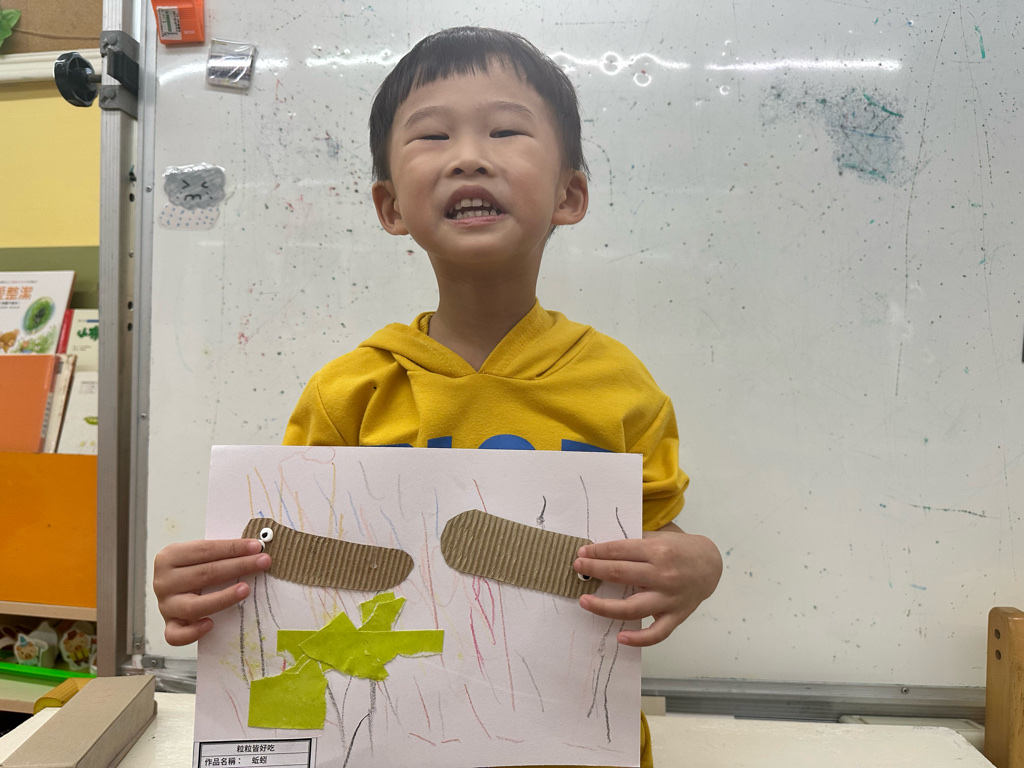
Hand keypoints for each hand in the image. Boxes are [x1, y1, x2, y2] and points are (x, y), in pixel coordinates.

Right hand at [153, 539, 271, 645]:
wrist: (170, 589)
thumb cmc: (191, 568)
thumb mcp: (199, 555)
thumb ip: (219, 553)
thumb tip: (254, 549)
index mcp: (169, 557)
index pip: (205, 550)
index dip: (233, 548)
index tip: (256, 547)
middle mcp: (163, 581)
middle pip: (204, 574)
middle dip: (238, 566)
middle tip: (262, 562)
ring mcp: (165, 605)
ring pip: (193, 606)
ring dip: (222, 598)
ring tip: (245, 589)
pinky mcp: (169, 626)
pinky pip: (176, 635)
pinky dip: (193, 632)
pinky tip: (210, 624)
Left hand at [573, 522, 721, 646]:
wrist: (710, 565)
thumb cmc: (679, 549)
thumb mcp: (659, 537)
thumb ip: (635, 545)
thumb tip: (600, 551)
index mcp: (658, 551)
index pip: (619, 551)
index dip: (597, 552)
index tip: (581, 553)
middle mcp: (663, 574)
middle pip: (621, 574)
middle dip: (595, 570)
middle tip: (578, 567)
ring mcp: (669, 598)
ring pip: (632, 608)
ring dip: (605, 606)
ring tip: (584, 601)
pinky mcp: (676, 616)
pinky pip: (656, 633)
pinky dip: (639, 639)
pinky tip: (621, 637)